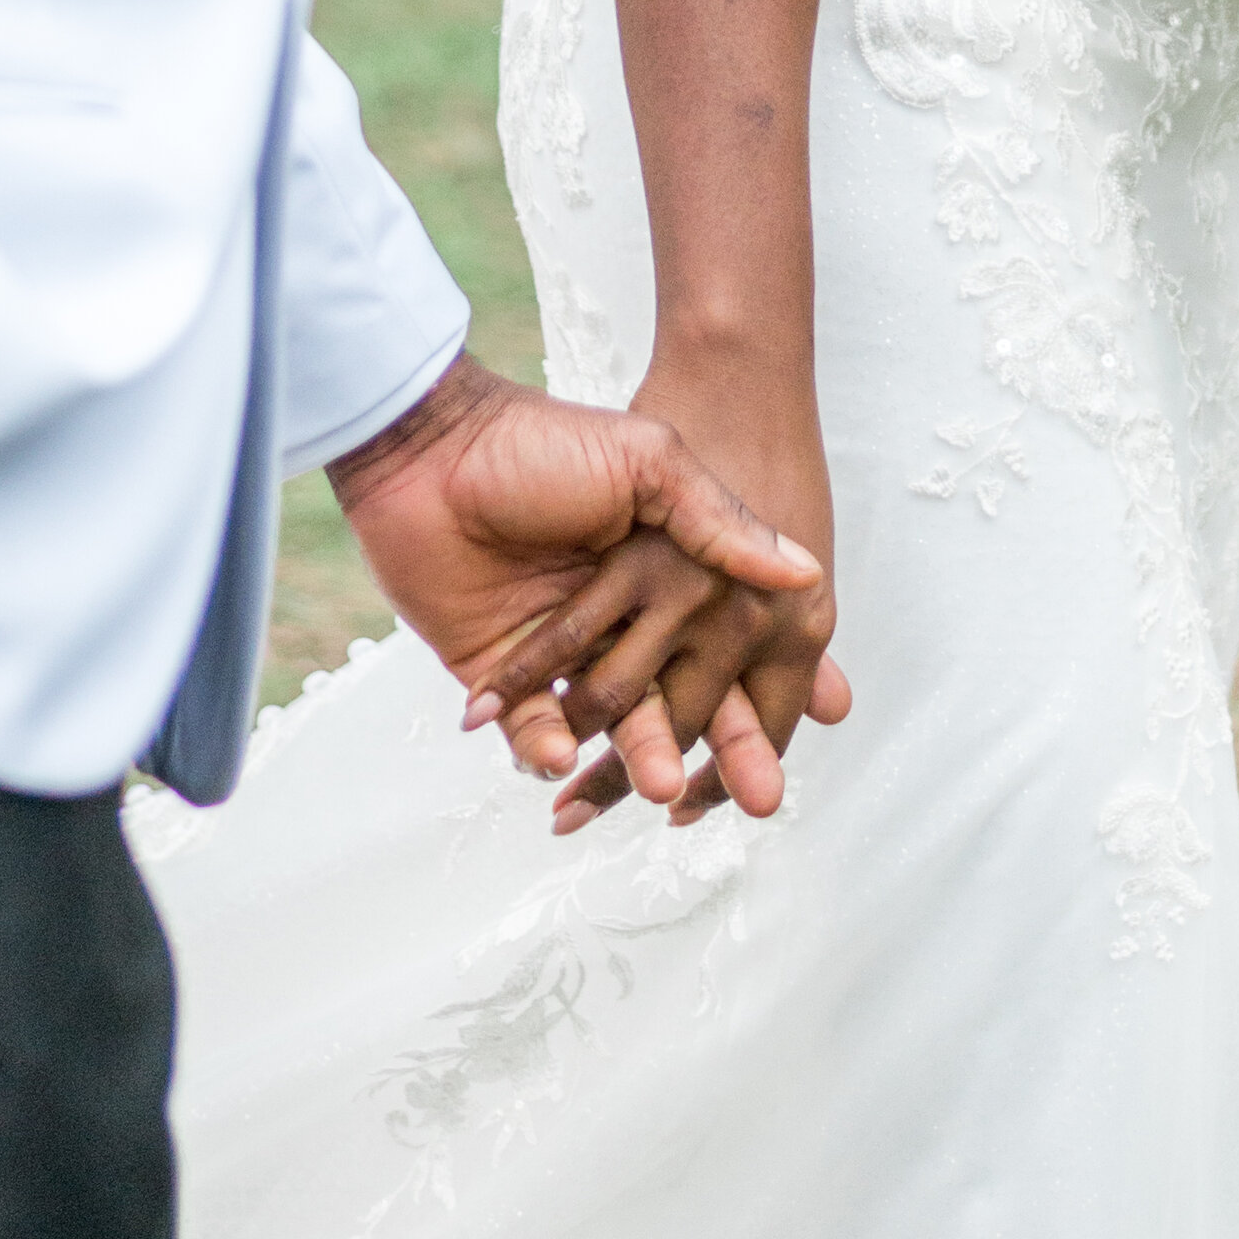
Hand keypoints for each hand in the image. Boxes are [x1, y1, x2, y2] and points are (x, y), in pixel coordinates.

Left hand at [472, 352, 846, 838]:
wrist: (433, 446)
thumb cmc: (543, 440)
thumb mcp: (648, 463)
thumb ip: (720, 522)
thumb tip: (806, 572)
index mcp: (668, 574)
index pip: (728, 654)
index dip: (759, 703)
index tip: (791, 743)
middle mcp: (623, 620)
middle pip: (682, 702)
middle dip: (722, 752)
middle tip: (760, 799)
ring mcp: (563, 652)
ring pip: (611, 724)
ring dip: (637, 759)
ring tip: (663, 785)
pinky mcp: (500, 673)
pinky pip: (530, 727)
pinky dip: (542, 745)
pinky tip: (559, 755)